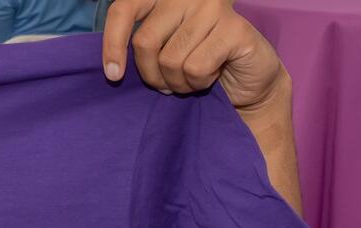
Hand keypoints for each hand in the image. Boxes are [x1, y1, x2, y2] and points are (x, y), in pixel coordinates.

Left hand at [102, 0, 289, 110]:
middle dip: (151, 75)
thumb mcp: (161, 50)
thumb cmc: (198, 64)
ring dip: (177, 83)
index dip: (112, 44)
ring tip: (192, 81)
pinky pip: (195, 68)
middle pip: (144, 41)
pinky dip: (199, 82)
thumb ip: (141, 45)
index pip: (123, 9)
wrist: (248, 80)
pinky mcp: (235, 28)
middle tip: (166, 86)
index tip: (113, 75)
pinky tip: (213, 74)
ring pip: (170, 59)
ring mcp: (213, 8)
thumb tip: (112, 67)